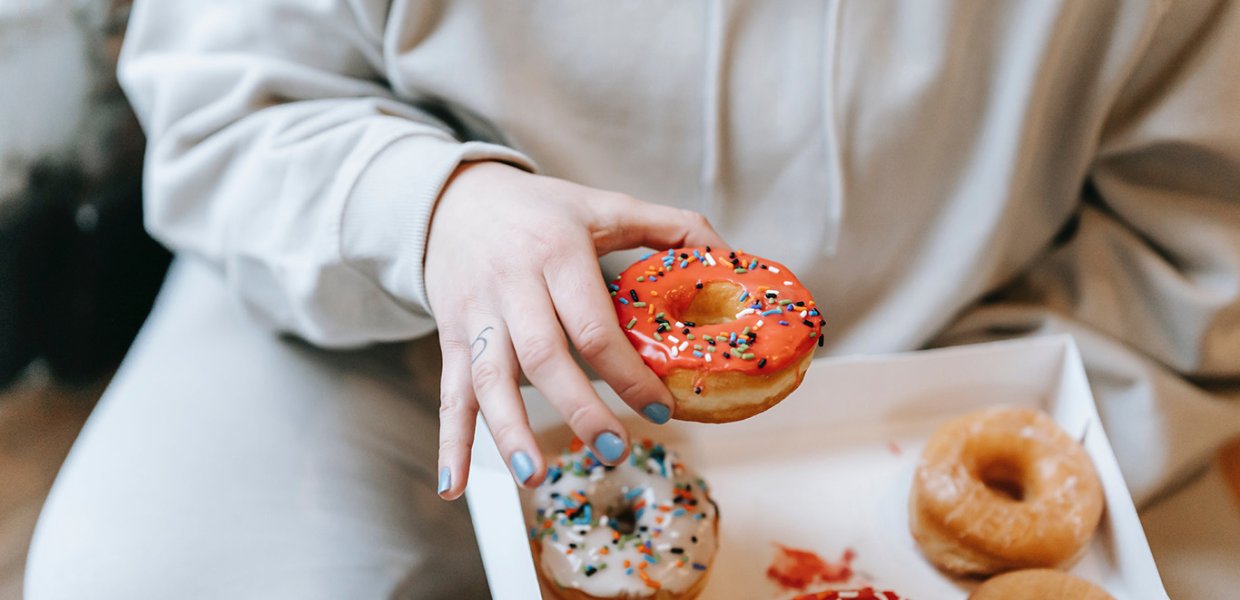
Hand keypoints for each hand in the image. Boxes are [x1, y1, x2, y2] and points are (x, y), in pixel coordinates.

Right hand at [427, 162, 726, 497]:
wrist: (455, 200)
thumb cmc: (540, 211)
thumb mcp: (602, 206)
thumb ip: (668, 226)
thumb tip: (729, 255)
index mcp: (557, 254)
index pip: (593, 322)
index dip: (628, 371)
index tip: (662, 408)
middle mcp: (512, 286)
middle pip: (543, 355)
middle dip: (579, 407)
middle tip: (616, 448)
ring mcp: (477, 315)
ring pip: (489, 379)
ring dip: (509, 431)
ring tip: (535, 475)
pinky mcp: (450, 337)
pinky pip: (450, 393)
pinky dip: (451, 442)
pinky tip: (457, 485)